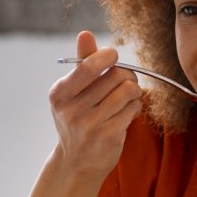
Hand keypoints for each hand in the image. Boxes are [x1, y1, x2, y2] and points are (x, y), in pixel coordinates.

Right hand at [48, 31, 142, 177]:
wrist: (77, 162)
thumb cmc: (78, 119)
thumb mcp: (72, 92)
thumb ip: (82, 63)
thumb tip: (85, 33)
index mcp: (60, 93)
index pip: (89, 66)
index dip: (108, 56)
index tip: (113, 57)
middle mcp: (72, 110)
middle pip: (116, 76)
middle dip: (127, 75)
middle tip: (126, 82)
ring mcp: (90, 125)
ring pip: (128, 91)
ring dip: (134, 92)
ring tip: (127, 98)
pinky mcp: (108, 136)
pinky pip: (133, 109)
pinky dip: (136, 107)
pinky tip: (128, 112)